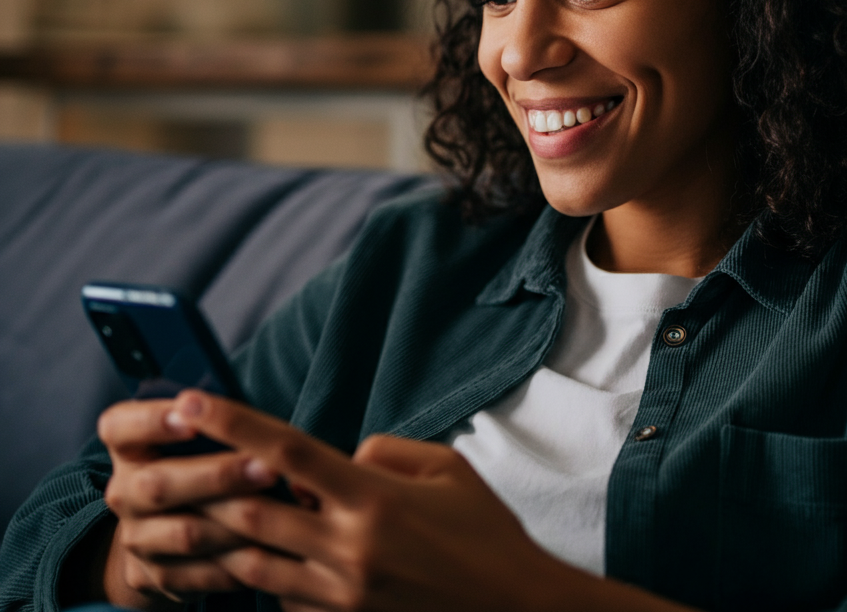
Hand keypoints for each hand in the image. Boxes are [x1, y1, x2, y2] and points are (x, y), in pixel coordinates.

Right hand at [97, 397, 284, 606]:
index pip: (119, 427)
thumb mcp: (195, 431)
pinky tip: (269, 548)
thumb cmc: (197, 456)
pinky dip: (235, 561)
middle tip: (268, 468)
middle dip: (218, 477)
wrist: (167, 525)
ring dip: (235, 521)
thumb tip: (249, 412)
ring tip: (279, 510)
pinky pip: (198, 573)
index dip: (152, 421)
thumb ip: (213, 418)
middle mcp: (123, 491)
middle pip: (159, 485)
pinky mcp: (154, 576)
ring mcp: (136, 537)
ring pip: (184, 533)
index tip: (190, 417)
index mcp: (128, 446)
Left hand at [166, 389, 581, 611]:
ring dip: (229, 537)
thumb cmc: (484, 531)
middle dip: (211, 489)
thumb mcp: (446, 468)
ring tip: (210, 512)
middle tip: (185, 465)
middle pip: (250, 513)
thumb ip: (384, 451)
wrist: (514, 609)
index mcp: (373, 498)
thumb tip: (339, 458)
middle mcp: (347, 548)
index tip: (191, 402)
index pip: (288, 451)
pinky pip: (282, 601)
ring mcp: (340, 596)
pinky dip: (268, 576)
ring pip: (252, 564)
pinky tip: (274, 558)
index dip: (233, 423)